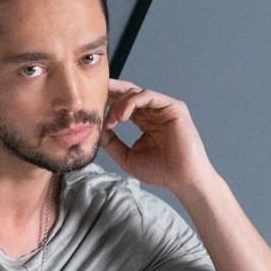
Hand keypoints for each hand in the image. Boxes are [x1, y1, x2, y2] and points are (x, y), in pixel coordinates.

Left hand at [100, 78, 215, 196]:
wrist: (182, 179)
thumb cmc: (160, 171)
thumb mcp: (127, 157)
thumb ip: (112, 143)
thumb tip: (96, 130)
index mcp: (144, 121)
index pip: (122, 104)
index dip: (106, 102)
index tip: (88, 106)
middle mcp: (153, 111)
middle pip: (128, 92)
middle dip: (110, 91)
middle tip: (92, 94)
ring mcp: (164, 108)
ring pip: (135, 92)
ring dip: (118, 104)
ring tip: (111, 121)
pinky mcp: (173, 107)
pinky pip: (148, 96)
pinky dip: (132, 102)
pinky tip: (122, 116)